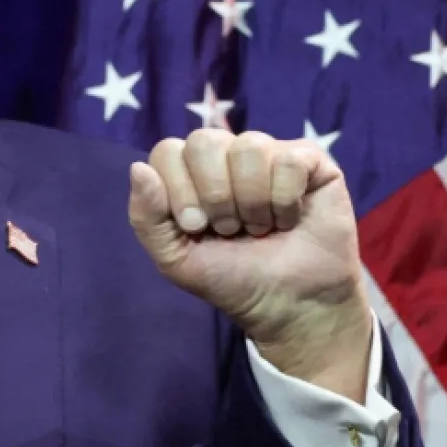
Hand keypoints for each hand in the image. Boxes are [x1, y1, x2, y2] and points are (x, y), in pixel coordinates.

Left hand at [127, 129, 372, 399]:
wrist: (289, 306)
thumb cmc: (232, 279)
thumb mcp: (175, 258)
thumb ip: (146, 217)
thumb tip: (137, 168)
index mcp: (189, 172)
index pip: (167, 151)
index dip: (179, 191)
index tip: (196, 227)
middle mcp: (226, 155)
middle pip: (204, 140)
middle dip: (214, 195)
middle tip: (230, 229)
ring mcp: (269, 153)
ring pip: (249, 146)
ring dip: (251, 201)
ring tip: (260, 228)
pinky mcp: (310, 160)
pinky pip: (289, 160)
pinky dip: (285, 200)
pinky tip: (288, 220)